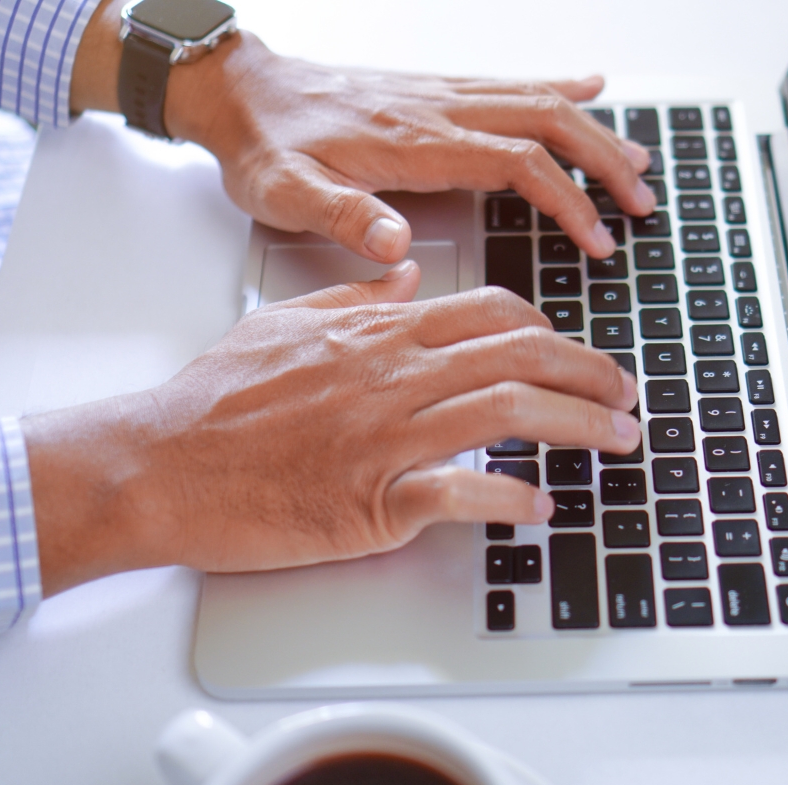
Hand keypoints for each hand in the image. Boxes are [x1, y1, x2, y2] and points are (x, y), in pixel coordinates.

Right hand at [23, 262, 640, 594]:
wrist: (161, 462)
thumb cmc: (216, 399)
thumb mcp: (286, 321)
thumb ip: (353, 296)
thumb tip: (405, 276)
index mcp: (378, 331)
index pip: (492, 314)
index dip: (551, 333)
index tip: (575, 353)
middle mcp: (394, 374)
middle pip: (520, 359)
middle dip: (589, 375)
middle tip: (626, 396)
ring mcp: (387, 435)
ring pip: (508, 414)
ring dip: (577, 427)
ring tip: (617, 439)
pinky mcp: (372, 499)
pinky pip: (460, 495)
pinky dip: (508, 499)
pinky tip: (539, 505)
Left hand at [69, 1, 654, 263]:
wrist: (238, 92)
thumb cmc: (265, 148)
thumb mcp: (286, 195)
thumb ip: (342, 218)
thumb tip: (396, 249)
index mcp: (415, 143)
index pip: (518, 165)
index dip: (568, 203)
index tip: (599, 241)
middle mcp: (438, 110)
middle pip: (548, 122)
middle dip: (604, 162)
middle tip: (643, 202)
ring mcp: (440, 94)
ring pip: (539, 99)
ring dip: (594, 129)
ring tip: (637, 161)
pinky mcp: (434, 90)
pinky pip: (509, 82)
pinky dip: (558, 84)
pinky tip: (589, 82)